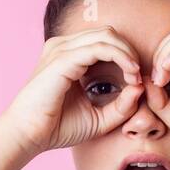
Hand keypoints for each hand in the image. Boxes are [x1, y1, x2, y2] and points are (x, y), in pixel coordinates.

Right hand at [0, 25, 143, 159]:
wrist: (28, 136)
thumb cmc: (57, 128)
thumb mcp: (99, 118)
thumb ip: (122, 105)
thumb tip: (141, 87)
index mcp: (69, 56)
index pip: (105, 42)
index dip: (127, 57)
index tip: (138, 81)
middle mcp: (64, 47)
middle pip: (108, 33)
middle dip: (130, 51)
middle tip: (139, 76)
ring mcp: (62, 50)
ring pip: (107, 36)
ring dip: (127, 54)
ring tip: (135, 75)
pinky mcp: (63, 59)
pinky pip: (100, 48)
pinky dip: (120, 57)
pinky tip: (129, 74)